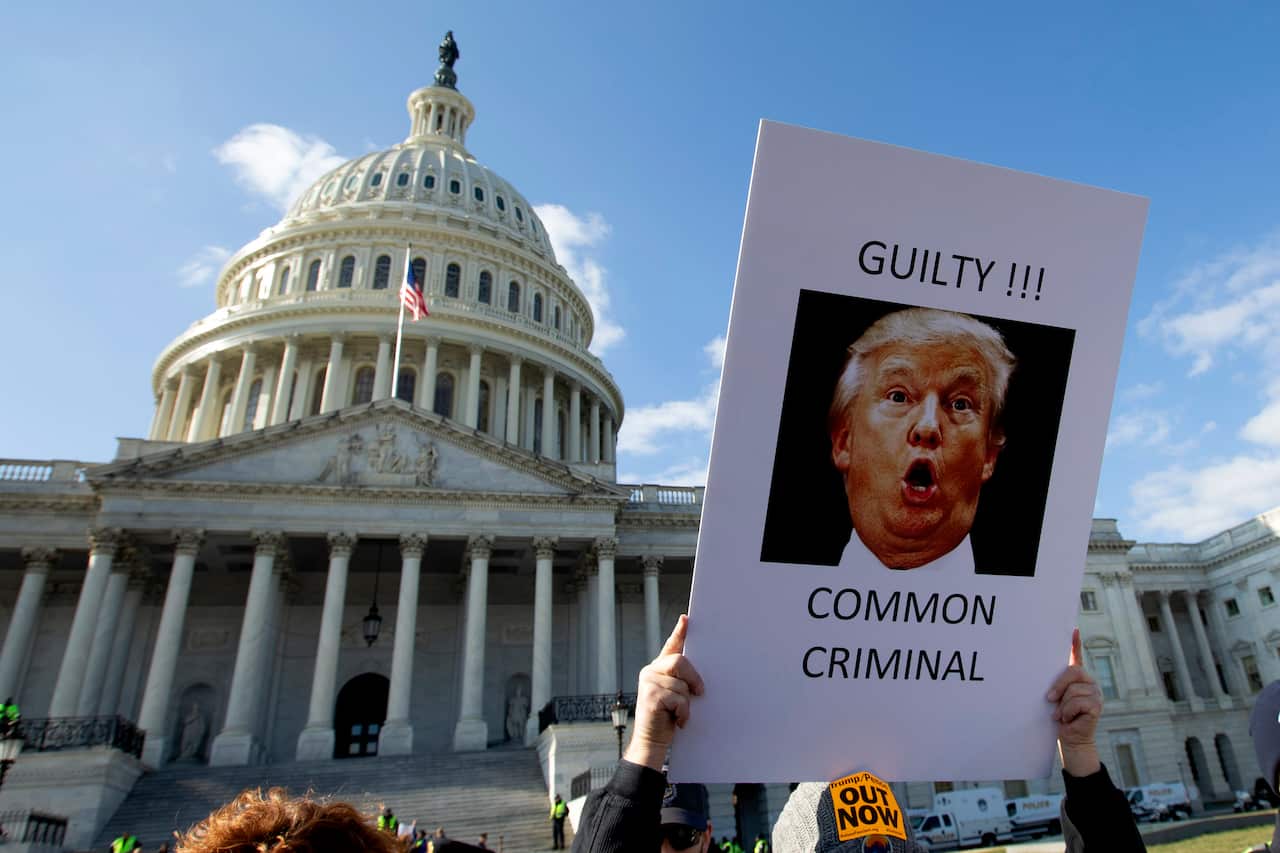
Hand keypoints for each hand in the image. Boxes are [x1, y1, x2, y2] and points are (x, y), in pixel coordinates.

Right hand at [623, 614, 704, 770]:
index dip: (679, 632)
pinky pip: (678, 698)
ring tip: (680, 714)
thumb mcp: (676, 695)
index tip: (687, 619)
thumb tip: (699, 675)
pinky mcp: (650, 697)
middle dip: (693, 678)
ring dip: (687, 703)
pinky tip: (677, 721)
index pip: (671, 646)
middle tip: (700, 692)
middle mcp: (650, 671)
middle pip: (680, 661)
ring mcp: (648, 683)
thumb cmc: (668, 718)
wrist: (653, 742)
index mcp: (659, 668)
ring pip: (681, 684)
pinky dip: (683, 712)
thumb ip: (681, 680)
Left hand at [1047, 627, 1102, 776]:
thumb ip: (1055, 686)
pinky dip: (1068, 712)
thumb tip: (1043, 679)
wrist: (1070, 739)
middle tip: (1050, 699)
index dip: (1075, 643)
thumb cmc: (1059, 718)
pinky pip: (1077, 702)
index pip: (1077, 657)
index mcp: (1077, 679)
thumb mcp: (1055, 699)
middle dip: (1058, 686)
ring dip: (1062, 705)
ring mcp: (1096, 693)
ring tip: (1062, 715)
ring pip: (1073, 690)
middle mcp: (1089, 682)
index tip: (1072, 629)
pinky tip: (1069, 719)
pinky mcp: (1097, 706)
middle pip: (1073, 672)